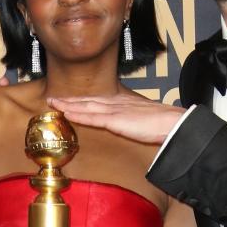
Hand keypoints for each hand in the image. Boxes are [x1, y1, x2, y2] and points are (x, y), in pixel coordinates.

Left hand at [47, 94, 184, 144]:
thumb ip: (133, 122)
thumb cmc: (164, 124)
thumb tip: (131, 127)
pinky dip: (79, 115)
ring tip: (54, 104)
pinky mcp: (116, 119)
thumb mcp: (144, 121)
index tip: (69, 101)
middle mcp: (117, 103)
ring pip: (87, 106)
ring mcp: (116, 110)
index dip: (82, 100)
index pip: (98, 101)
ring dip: (69, 105)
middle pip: (88, 100)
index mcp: (124, 103)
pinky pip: (93, 117)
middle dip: (70, 100)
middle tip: (53, 99)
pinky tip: (67, 114)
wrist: (174, 123)